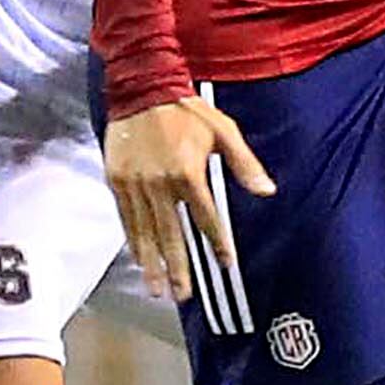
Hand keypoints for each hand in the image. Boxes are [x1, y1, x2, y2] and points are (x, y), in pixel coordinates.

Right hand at [102, 97, 276, 305]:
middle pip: (171, 234)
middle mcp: (160, 183)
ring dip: (152, 263)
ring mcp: (135, 184)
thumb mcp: (223, 131)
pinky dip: (133, 241)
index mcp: (188, 172)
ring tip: (158, 290)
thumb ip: (245, 164)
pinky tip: (140, 260)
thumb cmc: (187, 110)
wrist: (142, 88)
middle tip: (183, 296)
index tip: (227, 264)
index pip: (206, 218)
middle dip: (178, 268)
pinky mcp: (117, 180)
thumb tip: (268, 191)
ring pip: (145, 231)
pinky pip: (126, 218)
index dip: (218, 242)